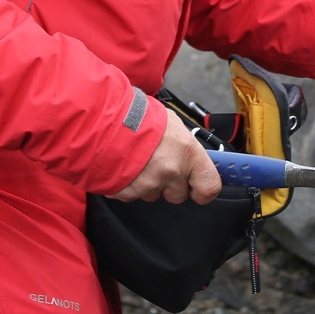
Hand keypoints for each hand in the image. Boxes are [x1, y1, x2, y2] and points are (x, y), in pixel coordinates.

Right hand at [107, 104, 221, 204]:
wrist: (105, 120)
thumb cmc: (139, 117)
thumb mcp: (172, 124)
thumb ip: (185, 146)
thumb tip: (191, 157)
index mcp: (188, 151)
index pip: (209, 186)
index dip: (203, 191)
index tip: (197, 189)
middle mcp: (172, 170)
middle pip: (178, 195)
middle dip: (169, 186)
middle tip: (157, 165)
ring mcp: (150, 183)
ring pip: (154, 195)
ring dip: (148, 184)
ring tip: (139, 162)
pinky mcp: (129, 192)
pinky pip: (134, 196)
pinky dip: (129, 185)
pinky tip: (126, 167)